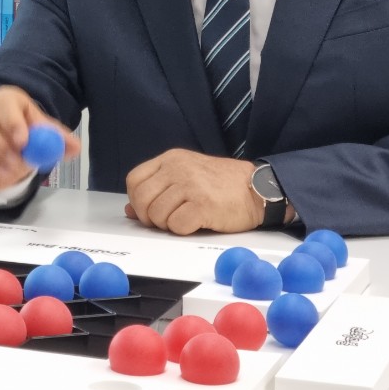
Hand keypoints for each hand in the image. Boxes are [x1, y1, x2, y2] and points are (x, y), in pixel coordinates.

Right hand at [0, 85, 81, 191]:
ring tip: (9, 175)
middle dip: (0, 150)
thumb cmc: (20, 128)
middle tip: (17, 168)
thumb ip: (57, 138)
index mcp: (4, 100)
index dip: (13, 124)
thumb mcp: (40, 128)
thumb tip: (74, 148)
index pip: (5, 107)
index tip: (23, 143)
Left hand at [123, 150, 264, 234]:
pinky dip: (183, 230)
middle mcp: (178, 168)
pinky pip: (176, 225)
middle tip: (168, 220)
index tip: (150, 210)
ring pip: (157, 215)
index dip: (137, 200)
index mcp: (171, 159)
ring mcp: (190, 185)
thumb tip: (130, 210)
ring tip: (186, 219)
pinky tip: (196, 223)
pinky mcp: (203, 204)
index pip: (134, 180)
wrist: (258, 188)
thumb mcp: (187, 178)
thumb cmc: (223, 185)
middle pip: (141, 199)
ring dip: (168, 225)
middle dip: (150, 217)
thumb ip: (158, 190)